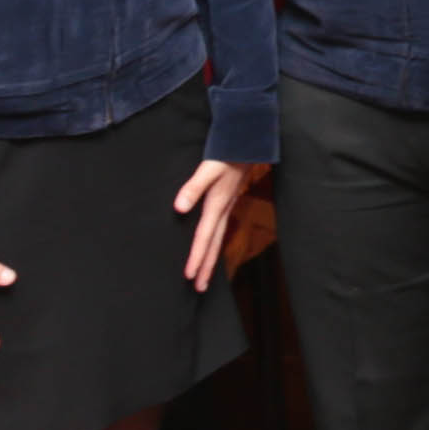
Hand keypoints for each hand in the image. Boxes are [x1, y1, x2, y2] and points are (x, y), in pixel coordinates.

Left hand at [172, 157, 262, 288]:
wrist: (248, 142)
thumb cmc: (227, 152)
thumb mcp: (209, 167)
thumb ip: (193, 187)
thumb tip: (179, 208)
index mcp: (217, 204)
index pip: (204, 237)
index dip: (196, 257)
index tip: (189, 276)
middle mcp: (223, 209)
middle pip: (214, 245)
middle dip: (206, 267)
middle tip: (199, 288)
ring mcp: (227, 206)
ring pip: (218, 239)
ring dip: (210, 259)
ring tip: (204, 276)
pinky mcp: (227, 201)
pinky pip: (220, 230)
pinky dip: (214, 244)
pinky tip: (210, 247)